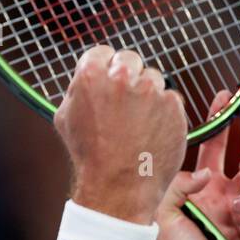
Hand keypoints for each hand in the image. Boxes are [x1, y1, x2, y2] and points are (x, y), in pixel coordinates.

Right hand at [57, 46, 187, 223]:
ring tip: (136, 124)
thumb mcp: (66, 119)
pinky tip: (150, 132)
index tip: (107, 83)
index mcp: (91, 75)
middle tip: (123, 104)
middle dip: (127, 76)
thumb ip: (77, 90)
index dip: (104, 68)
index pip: (102, 52)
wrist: (119, 186)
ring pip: (152, 78)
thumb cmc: (90, 156)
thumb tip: (86, 77)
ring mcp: (151, 90)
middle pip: (129, 60)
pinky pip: (169, 99)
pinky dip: (163, 112)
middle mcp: (122, 77)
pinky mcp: (173, 105)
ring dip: (146, 94)